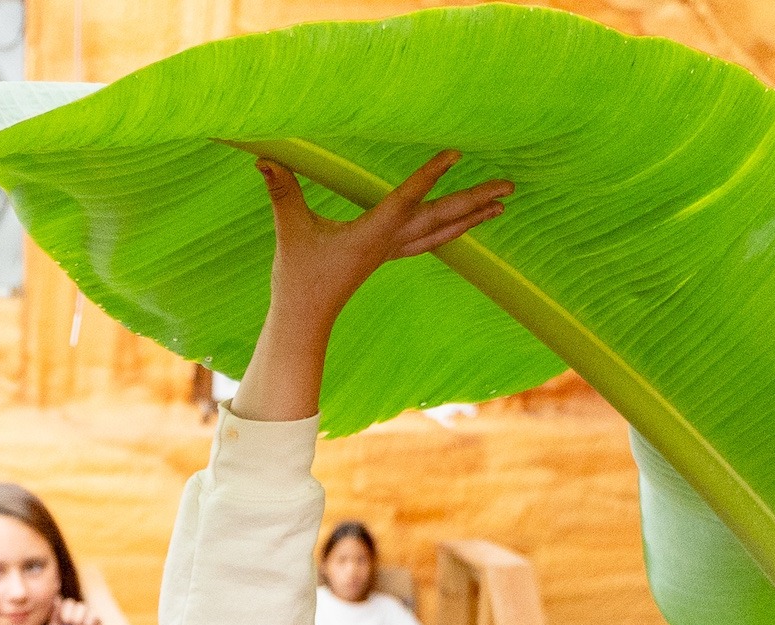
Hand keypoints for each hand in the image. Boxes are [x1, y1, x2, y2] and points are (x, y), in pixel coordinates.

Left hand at [43, 595, 110, 624]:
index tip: (60, 618)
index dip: (59, 607)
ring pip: (82, 607)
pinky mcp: (96, 621)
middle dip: (67, 613)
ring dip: (77, 619)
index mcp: (61, 616)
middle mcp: (73, 614)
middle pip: (70, 602)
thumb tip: (56, 598)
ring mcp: (85, 617)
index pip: (59, 602)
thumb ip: (53, 616)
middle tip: (67, 624)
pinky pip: (93, 614)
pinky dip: (88, 623)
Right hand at [261, 149, 511, 324]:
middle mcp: (390, 243)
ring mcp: (391, 252)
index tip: (456, 154)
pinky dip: (451, 230)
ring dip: (472, 218)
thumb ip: (282, 192)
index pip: (407, 198)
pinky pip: (430, 241)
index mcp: (372, 234)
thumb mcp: (290, 230)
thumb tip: (265, 159)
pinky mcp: (386, 257)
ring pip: (442, 233)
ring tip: (501, 206)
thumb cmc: (298, 276)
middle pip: (441, 218)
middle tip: (509, 186)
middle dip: (475, 201)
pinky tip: (463, 224)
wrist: (304, 319)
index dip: (431, 175)